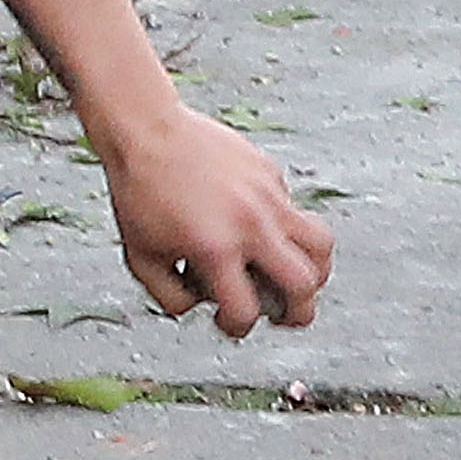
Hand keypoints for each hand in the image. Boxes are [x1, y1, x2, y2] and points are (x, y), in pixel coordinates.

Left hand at [98, 94, 332, 336]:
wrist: (147, 132)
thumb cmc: (138, 195)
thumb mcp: (139, 255)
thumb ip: (168, 295)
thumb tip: (201, 308)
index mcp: (215, 250)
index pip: (247, 311)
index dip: (237, 328)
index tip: (228, 323)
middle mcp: (251, 226)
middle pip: (304, 285)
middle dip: (299, 312)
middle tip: (285, 315)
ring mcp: (269, 199)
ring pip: (321, 246)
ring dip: (314, 271)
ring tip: (292, 276)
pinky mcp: (273, 175)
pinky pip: (294, 212)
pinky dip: (284, 230)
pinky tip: (254, 226)